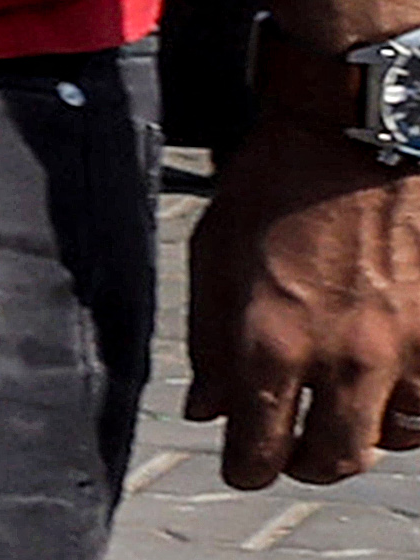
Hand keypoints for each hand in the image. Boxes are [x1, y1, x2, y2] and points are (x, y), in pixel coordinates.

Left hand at [189, 104, 419, 485]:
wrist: (353, 136)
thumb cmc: (274, 185)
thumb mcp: (214, 254)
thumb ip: (208, 340)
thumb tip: (206, 407)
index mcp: (270, 338)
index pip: (259, 444)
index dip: (246, 468)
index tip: (241, 470)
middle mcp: (342, 356)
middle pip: (332, 458)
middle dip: (304, 466)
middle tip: (290, 454)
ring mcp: (401, 348)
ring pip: (389, 439)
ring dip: (360, 439)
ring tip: (339, 420)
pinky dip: (406, 411)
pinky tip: (385, 394)